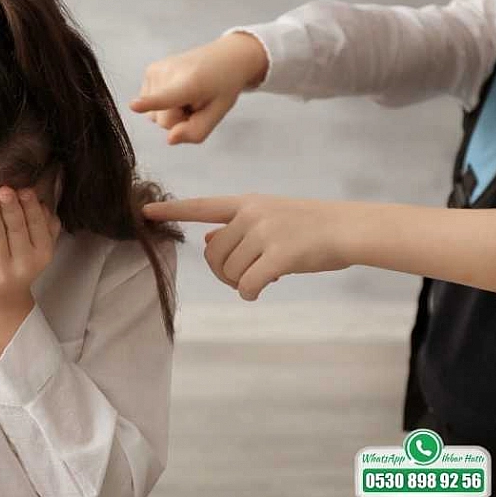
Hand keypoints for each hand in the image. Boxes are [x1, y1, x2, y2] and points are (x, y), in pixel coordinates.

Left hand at [0, 187, 60, 361]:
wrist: (1, 303)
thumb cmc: (18, 265)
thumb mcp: (38, 249)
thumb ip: (46, 227)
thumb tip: (45, 202)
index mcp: (42, 253)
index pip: (37, 226)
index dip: (30, 207)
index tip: (23, 189)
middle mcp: (24, 265)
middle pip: (16, 231)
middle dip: (10, 209)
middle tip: (4, 190)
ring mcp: (0, 273)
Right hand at [129, 32, 268, 144]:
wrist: (225, 56)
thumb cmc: (222, 86)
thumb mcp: (218, 113)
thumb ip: (195, 132)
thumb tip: (169, 139)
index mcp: (190, 83)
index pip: (166, 97)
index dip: (149, 103)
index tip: (134, 105)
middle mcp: (168, 72)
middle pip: (163, 121)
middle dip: (178, 119)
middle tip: (196, 102)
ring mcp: (155, 70)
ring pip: (153, 115)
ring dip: (171, 112)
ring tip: (188, 95)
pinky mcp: (150, 71)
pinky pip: (149, 105)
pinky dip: (163, 103)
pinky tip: (178, 91)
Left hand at [142, 195, 361, 299]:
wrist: (350, 228)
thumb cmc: (311, 226)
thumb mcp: (271, 218)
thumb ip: (237, 229)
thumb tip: (207, 241)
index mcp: (247, 203)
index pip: (202, 207)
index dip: (172, 210)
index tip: (144, 211)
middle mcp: (251, 214)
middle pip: (213, 255)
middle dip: (223, 273)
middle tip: (243, 278)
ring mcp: (265, 232)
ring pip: (230, 272)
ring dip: (241, 283)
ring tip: (262, 277)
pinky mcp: (280, 255)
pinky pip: (248, 284)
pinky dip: (250, 293)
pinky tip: (261, 290)